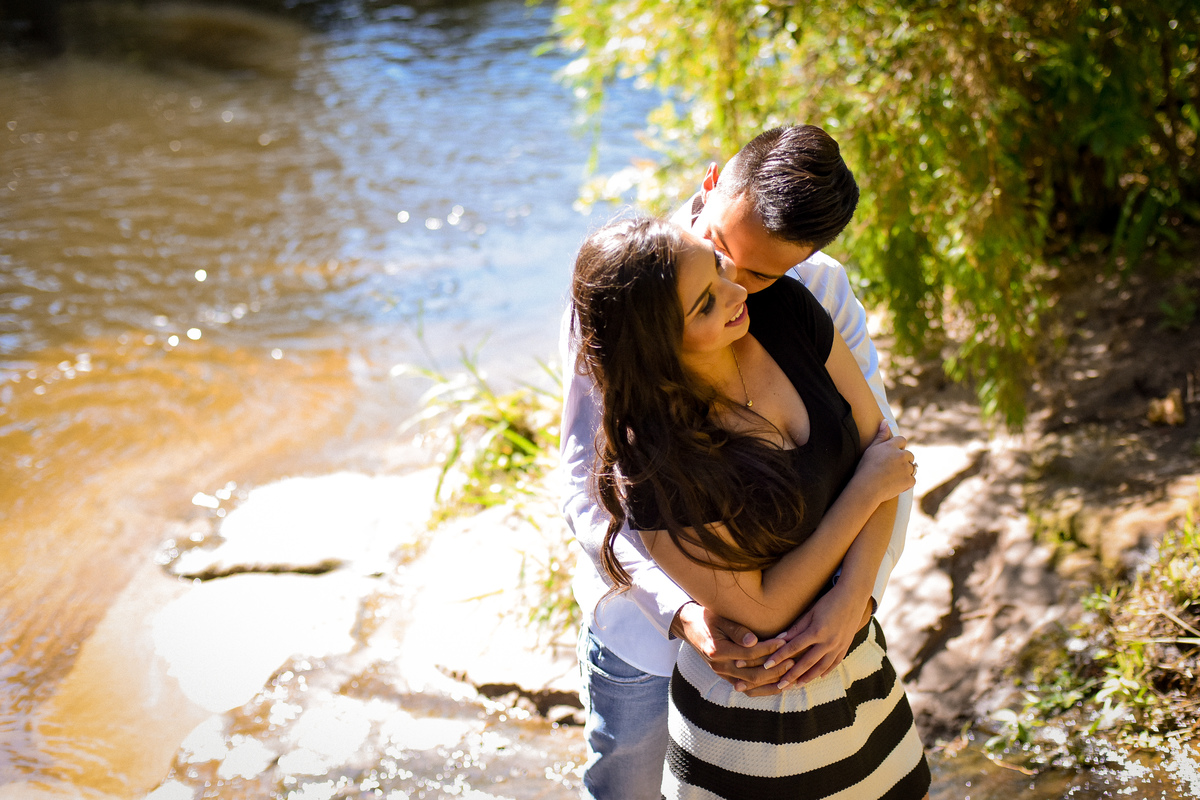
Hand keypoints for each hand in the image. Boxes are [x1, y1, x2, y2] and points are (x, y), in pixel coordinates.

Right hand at [671, 602, 790, 691]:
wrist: (689, 627)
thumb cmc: (706, 618)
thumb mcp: (719, 619)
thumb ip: (736, 630)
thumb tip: (754, 641)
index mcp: (718, 651)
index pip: (749, 654)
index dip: (768, 648)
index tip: (784, 641)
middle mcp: (720, 667)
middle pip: (753, 675)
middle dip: (775, 669)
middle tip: (793, 660)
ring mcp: (723, 674)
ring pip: (752, 686)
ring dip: (773, 682)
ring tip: (791, 676)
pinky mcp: (727, 677)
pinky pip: (747, 689)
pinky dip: (763, 689)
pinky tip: (778, 685)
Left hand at [750, 585, 872, 692]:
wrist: (854, 597)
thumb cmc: (829, 601)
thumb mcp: (810, 612)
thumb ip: (796, 628)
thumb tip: (779, 639)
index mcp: (817, 631)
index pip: (793, 648)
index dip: (779, 657)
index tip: (767, 665)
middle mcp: (828, 642)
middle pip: (806, 663)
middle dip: (792, 675)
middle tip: (780, 686)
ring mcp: (838, 646)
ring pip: (821, 667)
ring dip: (808, 678)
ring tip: (797, 685)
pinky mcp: (846, 646)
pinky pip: (835, 663)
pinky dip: (826, 671)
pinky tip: (819, 677)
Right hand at [854, 421, 915, 504]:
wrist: (866, 488)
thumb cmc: (865, 468)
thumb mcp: (871, 449)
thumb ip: (881, 435)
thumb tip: (886, 420)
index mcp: (891, 446)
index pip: (902, 441)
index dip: (898, 448)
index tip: (891, 456)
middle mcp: (901, 455)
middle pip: (909, 455)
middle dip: (903, 460)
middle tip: (890, 469)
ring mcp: (906, 468)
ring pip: (912, 468)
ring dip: (905, 472)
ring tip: (891, 477)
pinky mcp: (909, 481)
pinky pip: (912, 480)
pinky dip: (906, 483)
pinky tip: (894, 485)